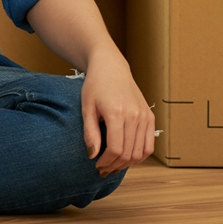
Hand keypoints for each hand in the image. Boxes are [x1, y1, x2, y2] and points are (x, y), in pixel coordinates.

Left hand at [81, 50, 155, 176]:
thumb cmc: (95, 86)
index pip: (115, 148)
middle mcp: (134, 116)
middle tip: (103, 169)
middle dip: (115, 165)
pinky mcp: (150, 117)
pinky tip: (127, 158)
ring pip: (141, 152)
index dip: (106, 162)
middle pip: (128, 153)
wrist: (112, 69)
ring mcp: (145, 117)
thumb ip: (90, 132)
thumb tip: (93, 155)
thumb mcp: (86, 108)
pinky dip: (139, 155)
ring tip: (114, 165)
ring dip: (127, 163)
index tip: (97, 165)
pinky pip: (149, 144)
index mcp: (116, 113)